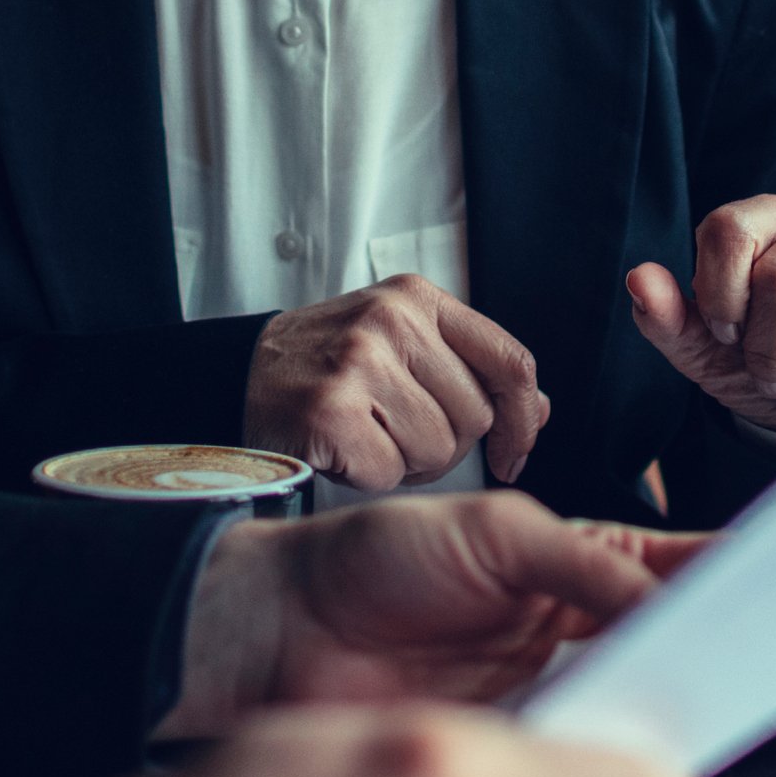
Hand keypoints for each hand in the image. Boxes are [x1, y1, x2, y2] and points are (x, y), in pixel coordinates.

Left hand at [165, 488, 705, 736]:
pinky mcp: (507, 760)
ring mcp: (542, 702)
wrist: (279, 634)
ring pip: (627, 719)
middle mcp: (571, 639)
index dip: (737, 583)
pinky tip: (614, 767)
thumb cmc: (367, 560)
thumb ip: (582, 563)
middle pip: (668, 655)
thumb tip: (657, 599)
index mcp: (579, 568)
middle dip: (713, 661)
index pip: (679, 574)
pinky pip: (569, 770)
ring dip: (656, 722)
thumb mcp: (491, 536)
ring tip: (695, 715)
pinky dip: (594, 773)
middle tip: (756, 665)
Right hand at [245, 276, 551, 491]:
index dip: (523, 420)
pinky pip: (389, 472)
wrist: (237, 374)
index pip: (510, 361)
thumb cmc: (328, 367)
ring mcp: (358, 362)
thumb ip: (470, 371)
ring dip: (407, 464)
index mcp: (417, 299)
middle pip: (476, 417)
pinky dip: (369, 477)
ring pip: (438, 450)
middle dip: (446, 445)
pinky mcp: (329, 410)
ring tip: (366, 438)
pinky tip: (342, 452)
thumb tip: (538, 411)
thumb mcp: (402, 346)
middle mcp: (391, 321)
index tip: (514, 454)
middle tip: (395, 434)